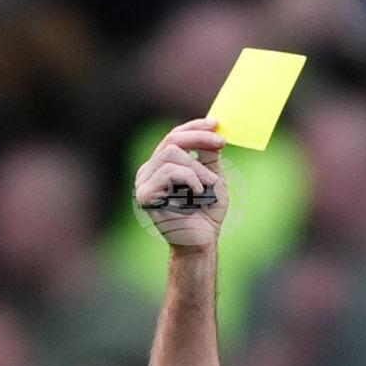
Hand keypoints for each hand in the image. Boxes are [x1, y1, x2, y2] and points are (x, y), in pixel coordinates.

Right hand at [133, 119, 226, 245]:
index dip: (194, 126)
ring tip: (209, 184)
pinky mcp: (145, 195)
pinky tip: (198, 194)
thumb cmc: (207, 212)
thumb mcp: (213, 175)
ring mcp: (144, 183)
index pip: (174, 137)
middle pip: (171, 140)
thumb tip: (210, 129)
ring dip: (197, 167)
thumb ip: (208, 154)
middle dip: (198, 138)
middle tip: (221, 143)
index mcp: (161, 165)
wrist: (202, 240)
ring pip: (170, 154)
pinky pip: (168, 172)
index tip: (216, 124)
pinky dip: (189, 179)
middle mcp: (149, 171)